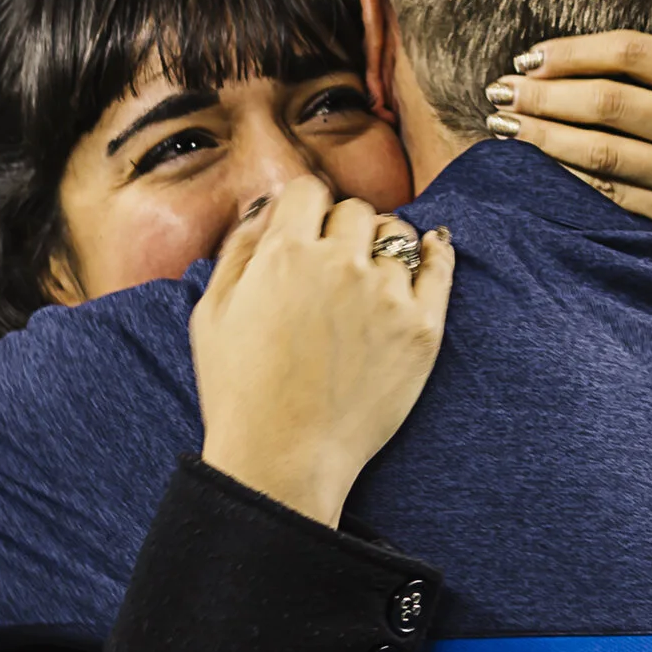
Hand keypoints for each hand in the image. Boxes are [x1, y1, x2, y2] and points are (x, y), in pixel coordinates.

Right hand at [191, 174, 454, 525]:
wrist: (284, 460)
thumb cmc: (239, 392)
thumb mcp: (211, 313)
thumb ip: (238, 247)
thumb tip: (267, 205)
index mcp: (284, 253)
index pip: (308, 191)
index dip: (305, 210)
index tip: (306, 232)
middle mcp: (340, 264)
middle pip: (355, 210)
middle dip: (342, 230)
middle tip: (334, 266)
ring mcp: (387, 296)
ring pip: (398, 234)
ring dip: (383, 246)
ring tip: (371, 277)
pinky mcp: (423, 329)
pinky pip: (440, 268)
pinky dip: (436, 255)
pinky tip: (430, 253)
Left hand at [484, 0, 651, 265]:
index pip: (639, 55)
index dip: (577, 51)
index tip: (533, 54)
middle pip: (611, 103)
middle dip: (546, 95)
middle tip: (500, 88)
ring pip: (605, 154)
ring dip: (544, 138)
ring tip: (503, 124)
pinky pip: (616, 198)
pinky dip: (571, 180)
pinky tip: (537, 166)